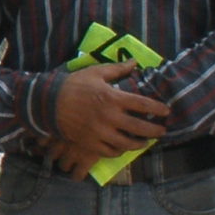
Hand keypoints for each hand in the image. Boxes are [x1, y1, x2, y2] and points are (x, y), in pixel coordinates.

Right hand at [49, 63, 168, 166]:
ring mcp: (99, 133)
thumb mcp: (95, 72)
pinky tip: (124, 147)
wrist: (48, 103)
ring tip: (146, 142)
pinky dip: (120, 151)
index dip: (158, 109)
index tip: (166, 112)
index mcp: (112, 98)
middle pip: (139, 127)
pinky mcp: (90, 143)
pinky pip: (110, 151)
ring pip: (126, 144)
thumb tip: (135, 62)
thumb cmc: (74, 85)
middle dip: (155, 130)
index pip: (142, 104)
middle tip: (162, 131)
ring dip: (140, 144)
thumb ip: (117, 69)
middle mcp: (109, 117)